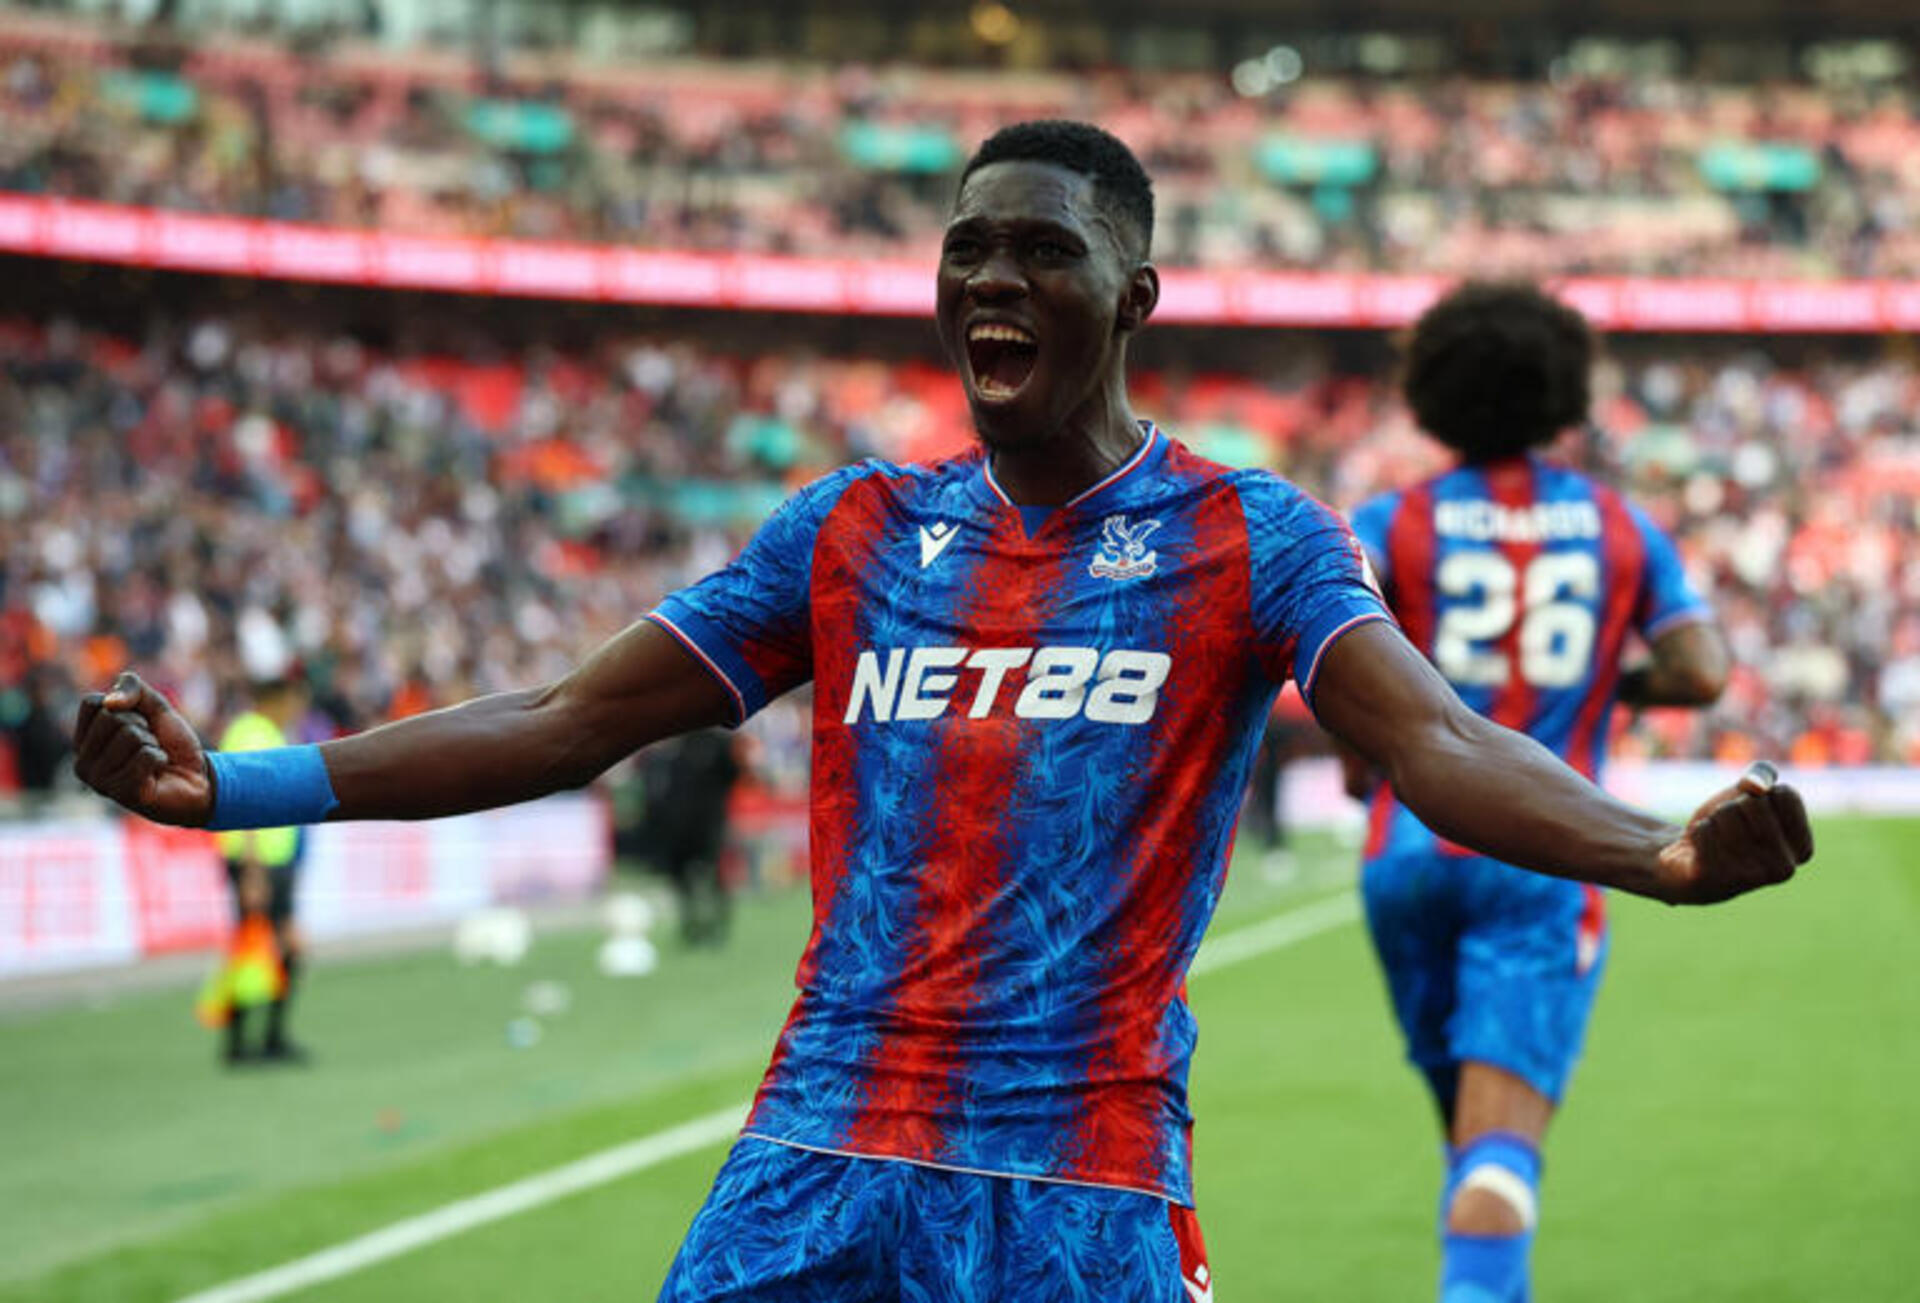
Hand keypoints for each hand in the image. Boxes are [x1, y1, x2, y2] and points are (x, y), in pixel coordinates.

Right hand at [72, 672, 213, 826]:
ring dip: (152, 744)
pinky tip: (158, 771)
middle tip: (149, 744)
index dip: (126, 706)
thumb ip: (132, 688)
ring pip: (130, 737)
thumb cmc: (169, 742)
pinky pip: (146, 757)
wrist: (197, 776)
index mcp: (83, 740)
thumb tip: (110, 702)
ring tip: (153, 759)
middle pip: (111, 719)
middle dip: (142, 725)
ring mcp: (99, 781)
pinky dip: (160, 758)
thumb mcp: (154, 705)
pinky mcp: (122, 793)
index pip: (92, 703)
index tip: (138, 724)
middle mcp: (82, 762)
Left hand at [1654, 762, 1813, 904]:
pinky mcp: (1720, 879)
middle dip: (1733, 806)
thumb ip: (1758, 779)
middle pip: (1754, 803)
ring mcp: (1753, 877)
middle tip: (1728, 828)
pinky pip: (1703, 830)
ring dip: (1714, 819)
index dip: (1759, 794)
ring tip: (1715, 839)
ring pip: (1726, 814)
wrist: (1692, 864)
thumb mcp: (1746, 796)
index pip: (1786, 795)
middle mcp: (1785, 868)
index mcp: (1802, 849)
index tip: (1753, 816)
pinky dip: (1697, 831)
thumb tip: (1758, 782)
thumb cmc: (1727, 828)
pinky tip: (1701, 851)